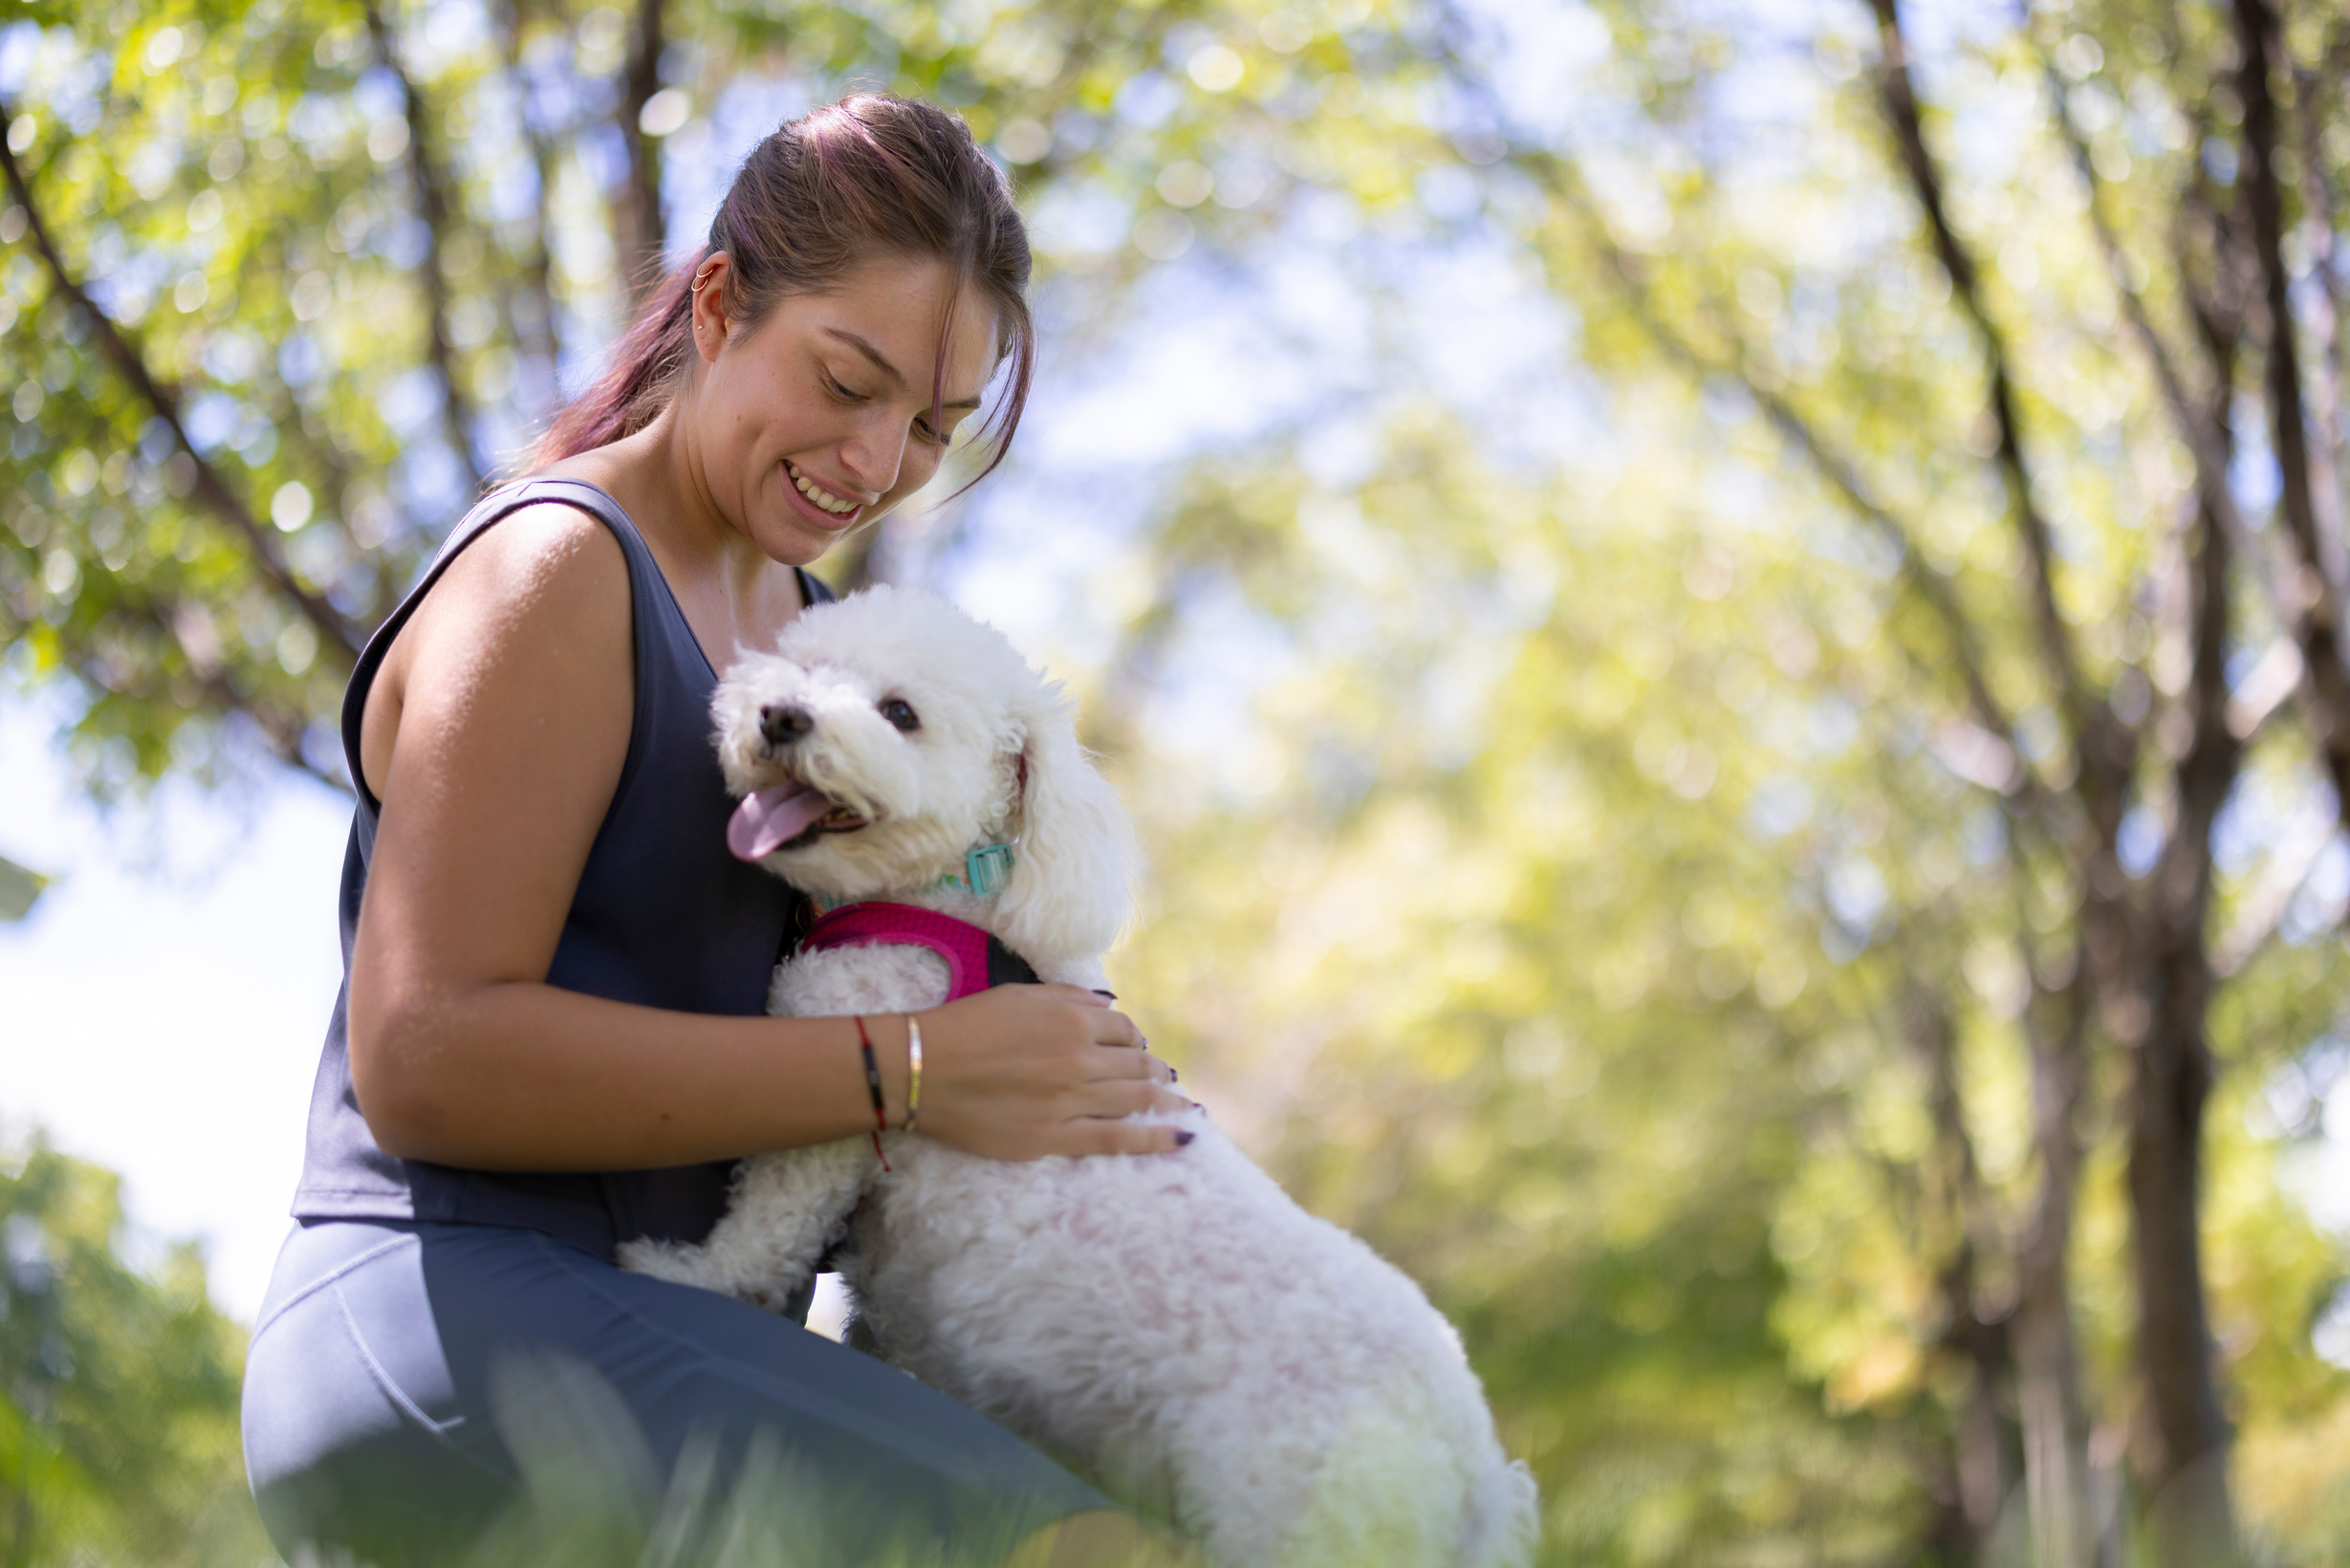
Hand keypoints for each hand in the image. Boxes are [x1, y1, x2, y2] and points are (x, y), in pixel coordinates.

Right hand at [910, 985, 1190, 1159]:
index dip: (1133, 1039)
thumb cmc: (964, 1027)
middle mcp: (1081, 1058)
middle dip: (1155, 1070)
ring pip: (1136, 1098)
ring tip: (1182, 1105)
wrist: (922, 1070)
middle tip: (1163, 1077)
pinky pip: (1118, 1138)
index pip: (1124, 1029)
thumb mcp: (1018, 995)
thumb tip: (1106, 1006)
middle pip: (1137, 1064)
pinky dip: (1155, 1138)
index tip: (1133, 1047)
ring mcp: (1072, 1100)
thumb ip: (1067, 997)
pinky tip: (1182, 1137)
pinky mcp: (1057, 1137)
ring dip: (1165, 1100)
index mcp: (1072, 1020)